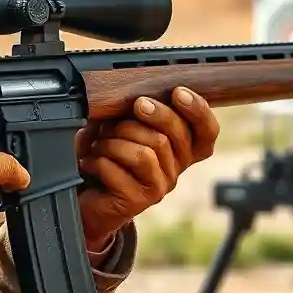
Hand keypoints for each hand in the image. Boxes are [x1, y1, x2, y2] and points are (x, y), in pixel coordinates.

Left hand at [75, 87, 219, 249]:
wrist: (85, 199)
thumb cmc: (105, 156)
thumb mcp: (122, 127)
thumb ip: (137, 112)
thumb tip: (140, 98)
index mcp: (178, 149)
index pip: (206, 132)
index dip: (198, 110)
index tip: (177, 92)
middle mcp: (174, 169)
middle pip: (174, 136)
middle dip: (151, 114)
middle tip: (135, 106)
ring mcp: (159, 187)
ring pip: (145, 153)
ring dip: (115, 141)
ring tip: (98, 143)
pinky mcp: (138, 201)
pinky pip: (120, 171)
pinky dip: (98, 161)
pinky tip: (89, 162)